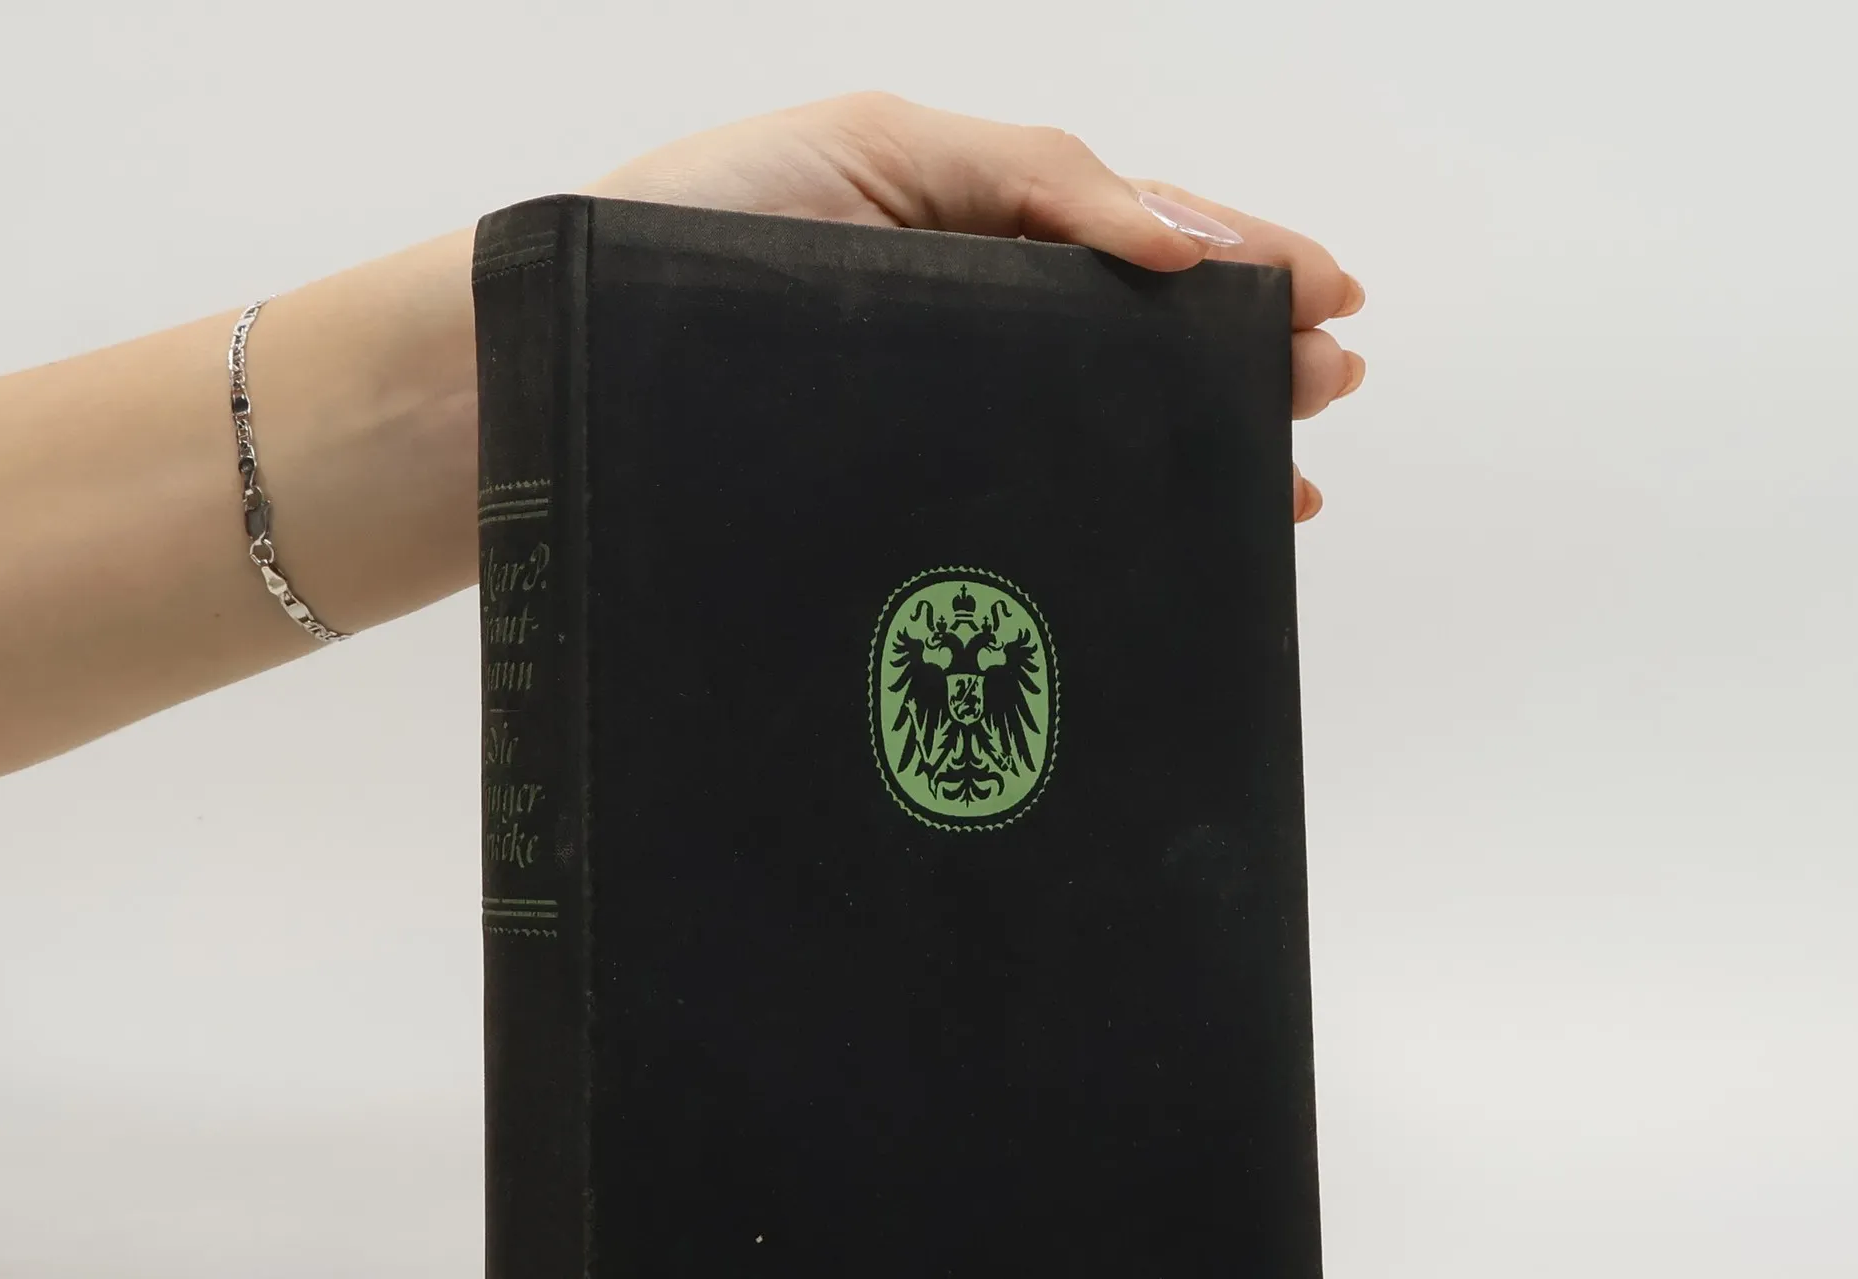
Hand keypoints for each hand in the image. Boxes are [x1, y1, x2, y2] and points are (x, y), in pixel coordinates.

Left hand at [589, 93, 1363, 523]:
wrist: (525, 381)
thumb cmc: (674, 248)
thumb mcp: (870, 155)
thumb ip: (1030, 182)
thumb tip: (1172, 242)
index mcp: (963, 231)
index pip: (1131, 240)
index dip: (1240, 262)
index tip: (1331, 301)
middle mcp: (961, 330)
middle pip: (1133, 339)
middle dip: (1243, 361)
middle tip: (1328, 394)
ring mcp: (931, 421)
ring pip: (1089, 430)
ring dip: (1194, 449)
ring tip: (1287, 490)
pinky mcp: (893, 504)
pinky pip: (1016, 503)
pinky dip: (1099, 520)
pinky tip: (1155, 543)